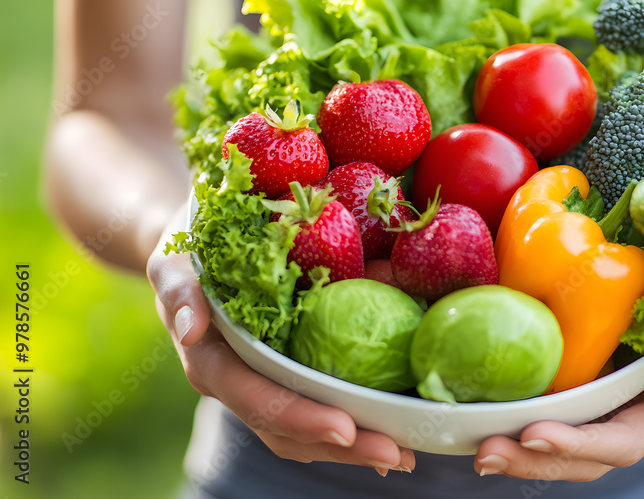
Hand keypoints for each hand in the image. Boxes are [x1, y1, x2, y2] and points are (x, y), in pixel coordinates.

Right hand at [146, 205, 414, 475]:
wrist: (196, 250)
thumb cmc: (190, 250)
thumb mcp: (176, 261)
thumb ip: (179, 290)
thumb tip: (192, 330)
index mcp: (213, 364)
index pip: (257, 399)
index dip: (300, 418)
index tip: (345, 429)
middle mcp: (239, 386)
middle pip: (289, 430)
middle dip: (342, 447)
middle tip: (396, 453)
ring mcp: (263, 387)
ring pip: (306, 434)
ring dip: (356, 450)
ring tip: (406, 455)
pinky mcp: (287, 379)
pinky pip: (319, 411)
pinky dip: (356, 428)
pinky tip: (396, 435)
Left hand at [473, 349, 643, 480]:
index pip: (620, 443)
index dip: (580, 445)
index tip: (537, 435)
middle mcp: (627, 427)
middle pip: (578, 459)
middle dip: (533, 461)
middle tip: (485, 453)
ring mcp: (600, 416)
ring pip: (555, 446)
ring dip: (514, 449)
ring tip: (472, 446)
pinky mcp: (578, 398)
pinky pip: (545, 416)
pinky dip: (512, 421)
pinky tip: (474, 415)